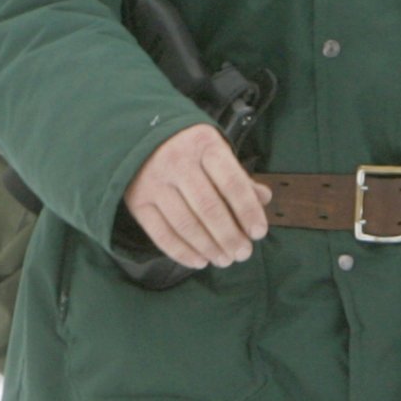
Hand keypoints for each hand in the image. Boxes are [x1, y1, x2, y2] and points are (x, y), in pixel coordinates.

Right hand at [121, 125, 271, 269]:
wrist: (140, 138)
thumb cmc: (189, 150)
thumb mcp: (216, 151)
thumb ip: (239, 177)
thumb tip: (263, 199)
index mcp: (203, 145)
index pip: (231, 183)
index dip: (248, 211)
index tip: (259, 233)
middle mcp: (176, 161)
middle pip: (208, 207)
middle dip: (229, 236)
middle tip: (242, 254)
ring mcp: (154, 182)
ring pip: (186, 224)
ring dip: (209, 248)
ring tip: (225, 260)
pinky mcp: (137, 201)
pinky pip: (161, 234)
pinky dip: (182, 252)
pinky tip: (199, 261)